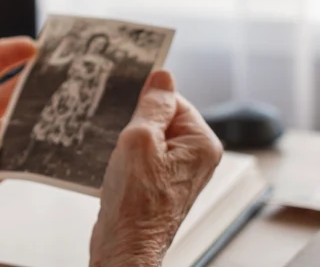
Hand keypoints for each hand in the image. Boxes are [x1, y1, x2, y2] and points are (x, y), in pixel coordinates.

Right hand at [89, 71, 223, 266]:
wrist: (125, 244)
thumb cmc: (135, 200)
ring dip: (128, 142)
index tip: (128, 115)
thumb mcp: (140, 139)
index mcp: (201, 142)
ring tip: (121, 160)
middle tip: (124, 142)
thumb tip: (162, 76)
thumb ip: (153, 104)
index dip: (144, 105)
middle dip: (135, 124)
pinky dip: (126, 158)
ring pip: (148, 137)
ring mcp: (178, 172)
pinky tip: (118, 170)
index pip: (172, 99)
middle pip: (160, 117)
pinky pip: (142, 156)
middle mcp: (196, 157)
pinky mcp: (160, 183)